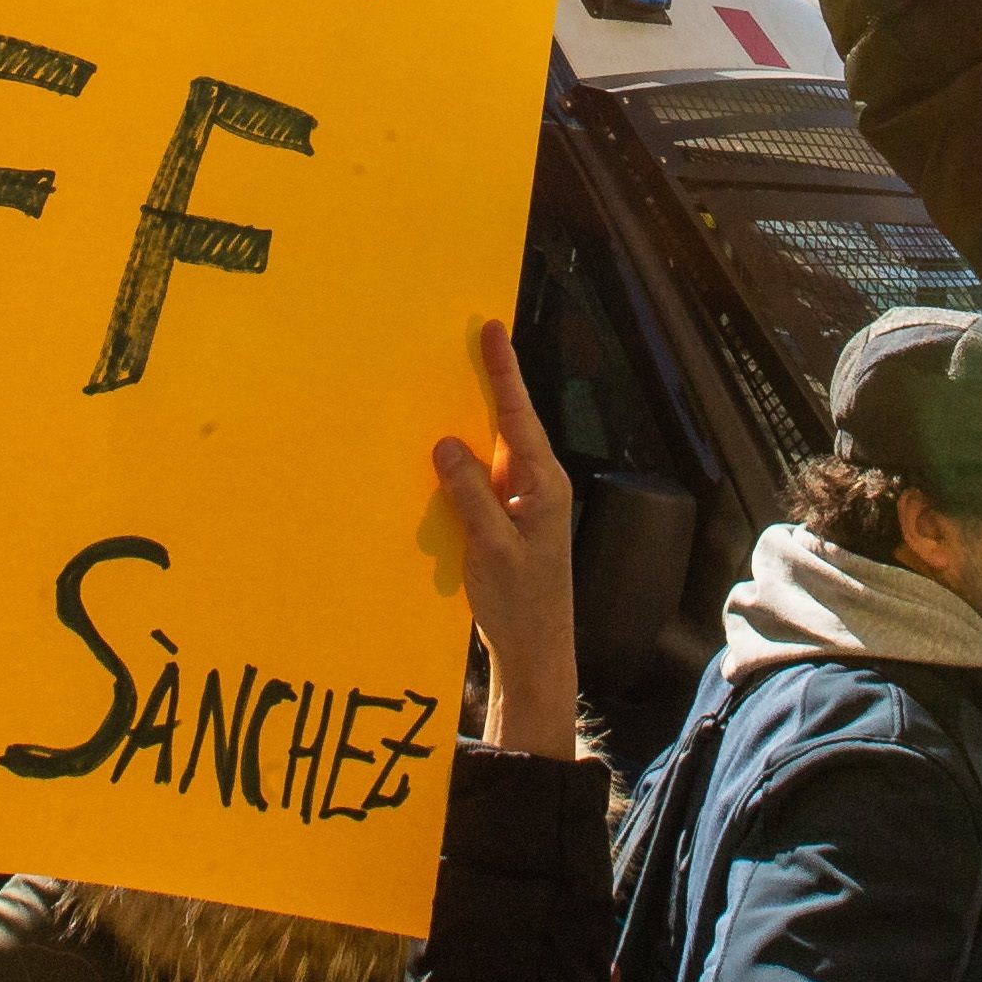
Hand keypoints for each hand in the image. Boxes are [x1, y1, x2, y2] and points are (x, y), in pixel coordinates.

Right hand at [433, 319, 581, 760]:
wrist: (535, 652)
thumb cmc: (521, 605)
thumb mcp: (492, 549)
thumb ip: (470, 495)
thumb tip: (446, 444)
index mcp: (542, 484)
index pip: (518, 415)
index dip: (503, 372)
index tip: (492, 330)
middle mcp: (537, 486)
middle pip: (508, 423)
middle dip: (487, 384)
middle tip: (466, 341)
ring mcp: (523, 504)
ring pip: (492, 451)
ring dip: (470, 424)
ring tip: (445, 385)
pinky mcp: (506, 522)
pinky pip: (482, 480)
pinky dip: (462, 464)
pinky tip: (439, 455)